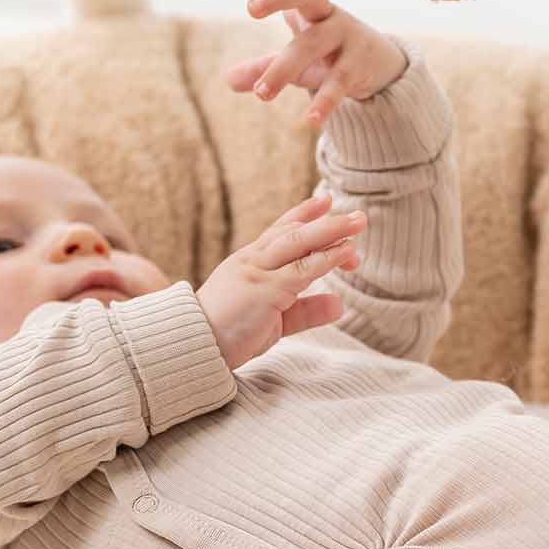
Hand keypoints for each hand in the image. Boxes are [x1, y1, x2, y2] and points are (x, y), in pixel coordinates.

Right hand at [196, 193, 365, 368]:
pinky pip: (302, 269)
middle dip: (327, 221)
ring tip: (358, 224)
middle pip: (294, 232)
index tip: (325, 201)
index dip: (303, 214)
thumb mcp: (273, 321)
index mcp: (248, 262)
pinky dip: (327, 258)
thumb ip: (305, 310)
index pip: (279, 230)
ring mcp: (258, 272)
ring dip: (332, 232)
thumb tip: (339, 304)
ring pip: (300, 243)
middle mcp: (253, 260)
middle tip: (356, 216)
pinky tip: (346, 252)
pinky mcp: (265, 290)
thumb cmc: (227, 335)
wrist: (190, 346)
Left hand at [224, 0, 409, 128]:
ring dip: (284, 68)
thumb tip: (228, 80)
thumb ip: (262, 65)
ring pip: (312, 46)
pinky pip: (338, 83)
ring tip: (261, 94)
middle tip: (251, 7)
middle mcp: (328, 14)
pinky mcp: (358, 68)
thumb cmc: (330, 53)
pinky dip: (324, 101)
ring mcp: (346, 38)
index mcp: (310, 6)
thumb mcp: (297, 55)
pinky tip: (310, 120)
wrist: (382, 69)